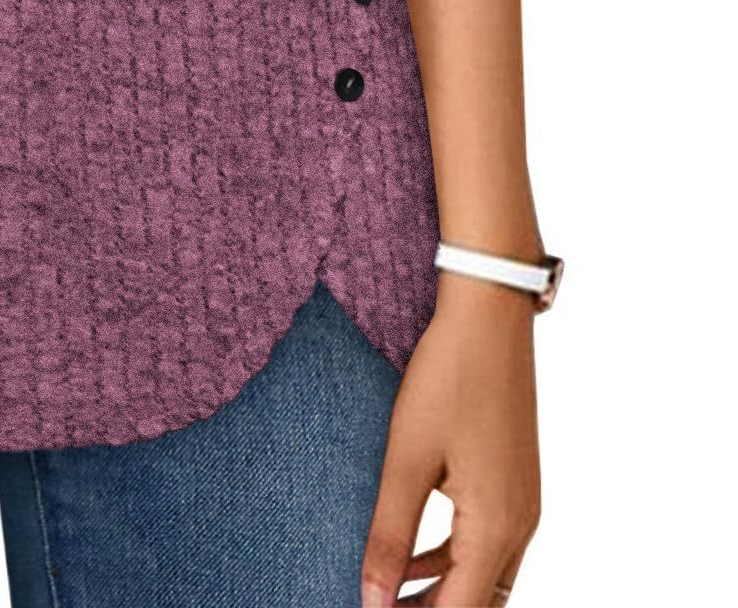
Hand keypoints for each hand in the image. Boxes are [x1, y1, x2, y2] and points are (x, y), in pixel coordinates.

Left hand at [361, 277, 541, 605]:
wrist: (489, 317)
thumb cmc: (448, 379)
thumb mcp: (407, 459)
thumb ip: (390, 535)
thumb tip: (372, 599)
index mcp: (497, 526)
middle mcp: (521, 524)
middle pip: (479, 601)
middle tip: (379, 607)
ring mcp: (524, 502)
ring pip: (485, 574)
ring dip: (442, 591)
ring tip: (390, 595)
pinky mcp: (516, 480)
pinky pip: (488, 541)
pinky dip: (453, 559)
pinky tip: (413, 555)